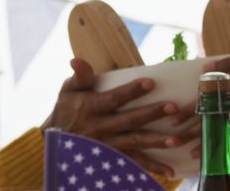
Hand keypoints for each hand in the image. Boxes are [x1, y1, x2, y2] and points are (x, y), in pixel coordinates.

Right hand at [41, 58, 182, 176]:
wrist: (52, 145)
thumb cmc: (65, 111)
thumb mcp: (68, 92)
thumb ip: (79, 77)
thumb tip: (77, 59)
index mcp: (91, 108)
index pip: (114, 99)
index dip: (132, 91)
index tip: (151, 82)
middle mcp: (101, 128)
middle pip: (130, 121)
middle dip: (152, 114)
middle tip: (174, 107)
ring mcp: (108, 146)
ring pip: (135, 144)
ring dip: (157, 142)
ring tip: (177, 140)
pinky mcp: (114, 159)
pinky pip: (134, 164)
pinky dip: (151, 167)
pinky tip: (169, 170)